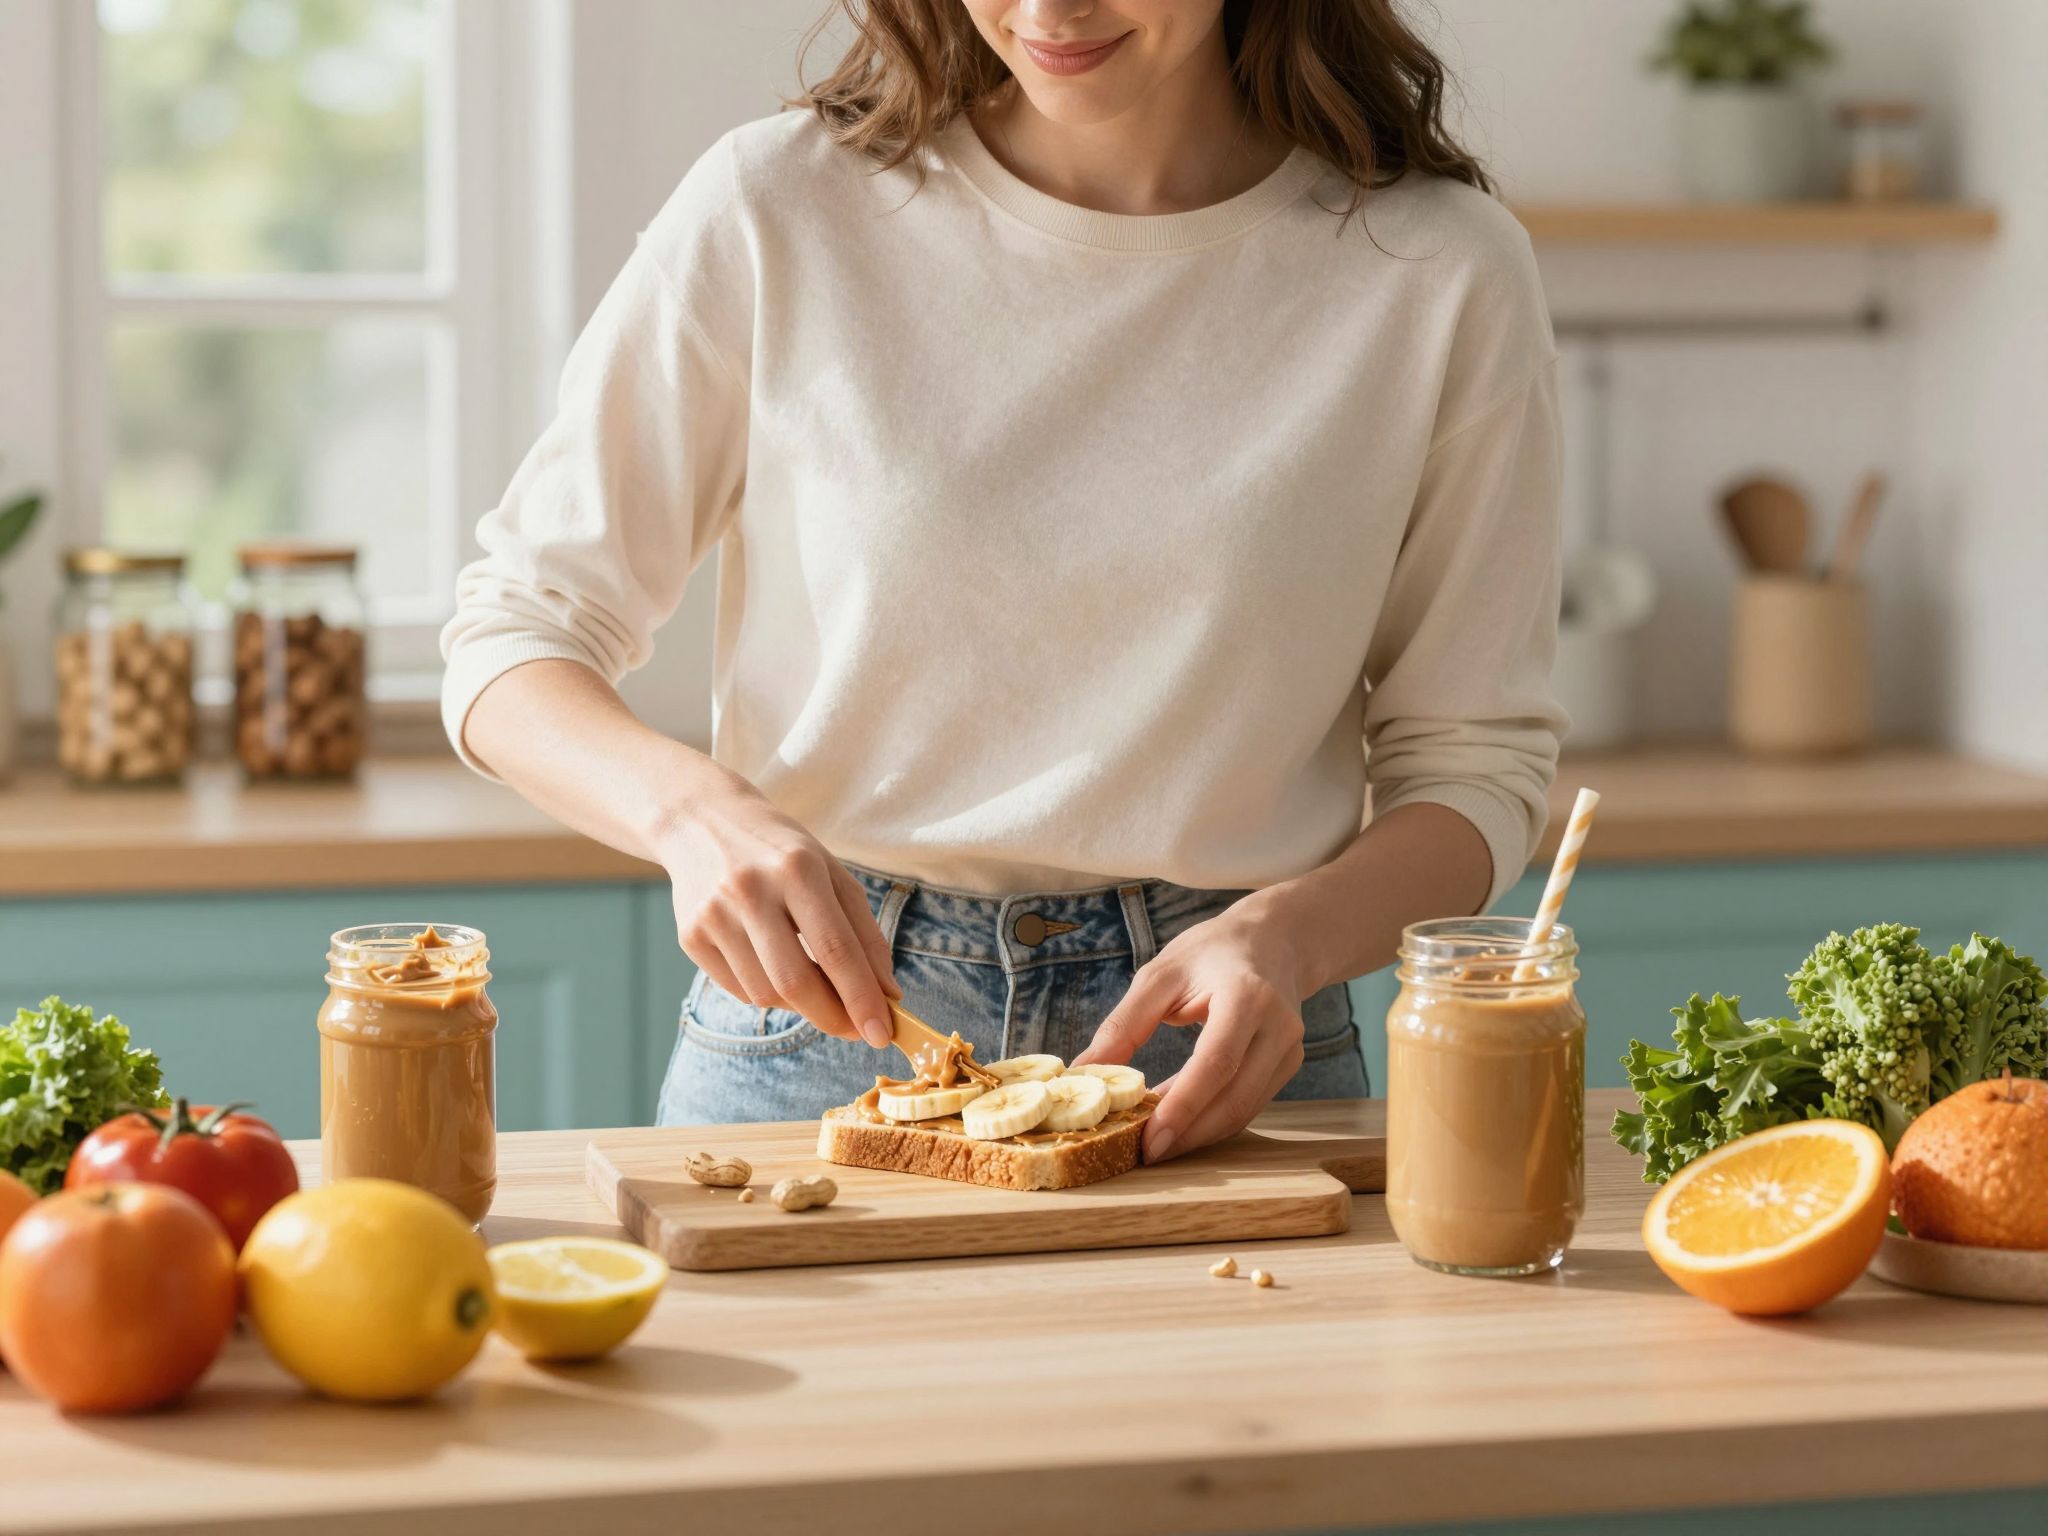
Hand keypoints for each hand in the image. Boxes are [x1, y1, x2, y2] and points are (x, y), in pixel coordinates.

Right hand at [660, 769, 898, 1047]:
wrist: (702, 821)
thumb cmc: (781, 852)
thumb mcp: (832, 874)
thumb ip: (864, 933)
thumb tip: (887, 995)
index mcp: (797, 869)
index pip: (836, 949)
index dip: (861, 998)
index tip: (882, 1034)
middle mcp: (751, 890)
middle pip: (796, 981)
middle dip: (832, 1017)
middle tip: (855, 1030)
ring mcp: (714, 915)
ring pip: (765, 993)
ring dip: (799, 1004)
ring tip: (812, 981)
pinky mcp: (690, 936)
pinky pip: (738, 990)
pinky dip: (766, 991)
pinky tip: (772, 965)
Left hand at [1074, 896, 1307, 1162]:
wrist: (1273, 940)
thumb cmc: (1210, 952)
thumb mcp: (1160, 975)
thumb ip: (1124, 1024)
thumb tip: (1084, 1070)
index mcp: (1247, 995)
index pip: (1217, 1062)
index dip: (1183, 1106)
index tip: (1149, 1139)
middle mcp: (1279, 1025)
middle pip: (1235, 1098)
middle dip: (1188, 1133)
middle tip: (1144, 1152)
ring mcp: (1290, 1049)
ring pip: (1244, 1111)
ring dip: (1198, 1133)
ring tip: (1154, 1140)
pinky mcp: (1289, 1065)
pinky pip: (1249, 1105)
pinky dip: (1212, 1120)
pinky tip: (1180, 1122)